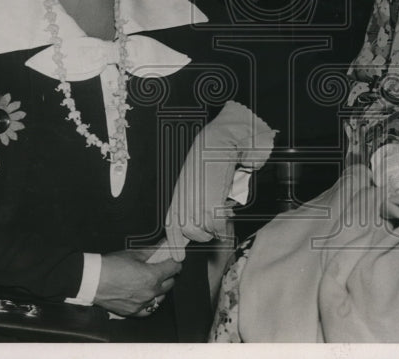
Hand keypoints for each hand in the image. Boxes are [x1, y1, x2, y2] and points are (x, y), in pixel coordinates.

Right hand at [92, 249, 180, 316]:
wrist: (92, 281)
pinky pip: (149, 308)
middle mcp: (150, 292)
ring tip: (152, 281)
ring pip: (161, 297)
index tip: (173, 258)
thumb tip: (163, 245)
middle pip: (170, 283)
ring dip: (160, 288)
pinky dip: (150, 301)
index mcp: (152, 276)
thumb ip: (152, 251)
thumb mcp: (133, 254)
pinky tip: (146, 295)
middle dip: (168, 274)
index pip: (174, 268)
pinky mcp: (133, 311)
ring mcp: (142, 303)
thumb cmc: (111, 266)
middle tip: (161, 268)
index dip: (175, 261)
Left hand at [163, 101, 274, 260]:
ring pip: (203, 231)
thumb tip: (203, 216)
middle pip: (189, 232)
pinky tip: (227, 211)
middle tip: (215, 222)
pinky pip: (217, 226)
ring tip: (222, 210)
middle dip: (203, 233)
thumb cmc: (211, 155)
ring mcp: (196, 203)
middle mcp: (184, 200)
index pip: (172, 224)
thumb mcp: (196, 178)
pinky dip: (224, 224)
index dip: (175, 243)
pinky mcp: (211, 204)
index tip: (177, 257)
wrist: (220, 141)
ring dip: (215, 227)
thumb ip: (195, 197)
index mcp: (179, 194)